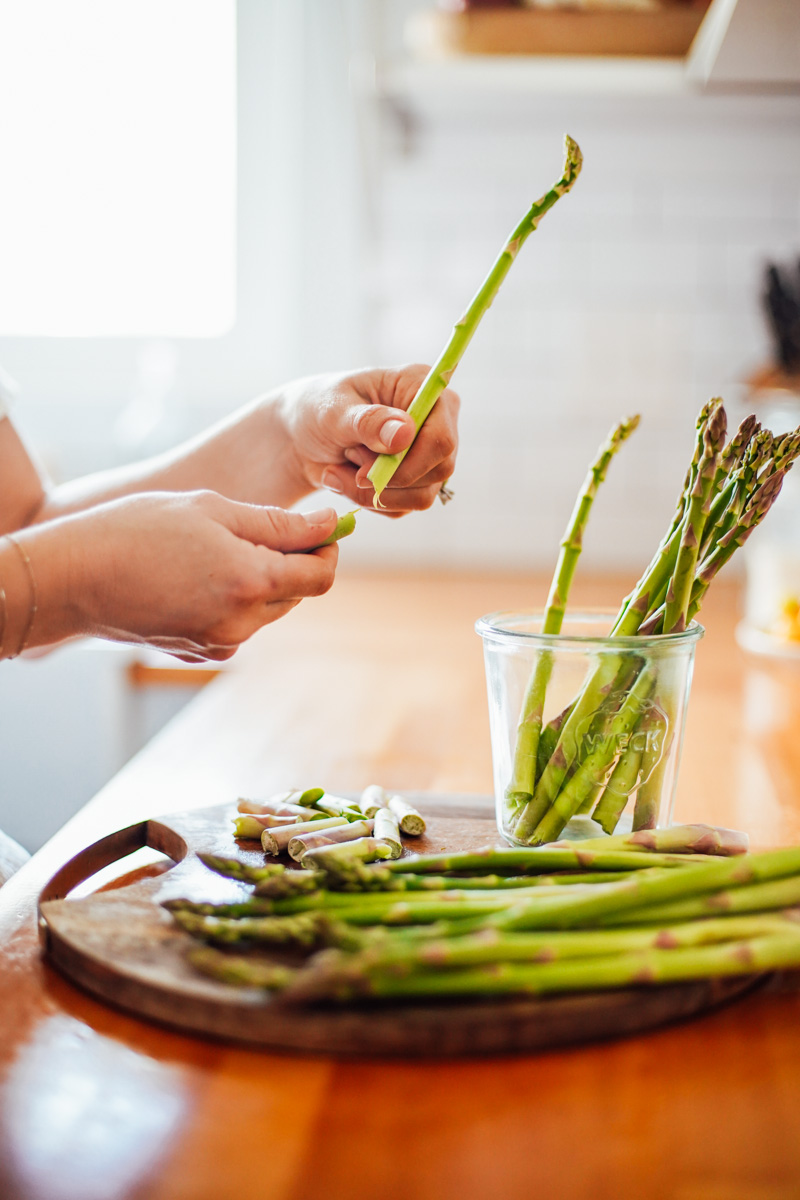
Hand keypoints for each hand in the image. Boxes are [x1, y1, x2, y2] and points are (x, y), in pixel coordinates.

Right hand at [25, 491, 338, 660]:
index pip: (321, 576)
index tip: (320, 529)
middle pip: (296, 594)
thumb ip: (279, 523)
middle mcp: (242, 622)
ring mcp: (220, 642)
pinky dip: (233, 601)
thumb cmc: (139, 530)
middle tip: (262, 529)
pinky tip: (196, 578)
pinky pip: (237, 625)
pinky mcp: (200, 653)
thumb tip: (327, 526)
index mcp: (251, 582)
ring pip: (267, 610)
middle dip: (292, 562)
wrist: (73, 576)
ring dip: (260, 582)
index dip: (328, 549)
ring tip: (215, 550)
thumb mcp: (213, 510)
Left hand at [280, 365, 459, 513]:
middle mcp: (436, 421)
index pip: (441, 437)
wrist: (301, 437)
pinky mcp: (417, 481)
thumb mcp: (334, 410)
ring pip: (422, 496)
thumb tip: (404, 435)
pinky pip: (402, 508)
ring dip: (373, 491)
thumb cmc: (318, 409)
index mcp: (421, 387)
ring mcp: (429, 454)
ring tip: (340, 468)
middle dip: (387, 478)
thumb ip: (368, 422)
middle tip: (347, 460)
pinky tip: (346, 479)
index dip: (411, 462)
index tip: (365, 473)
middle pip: (439, 470)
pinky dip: (369, 501)